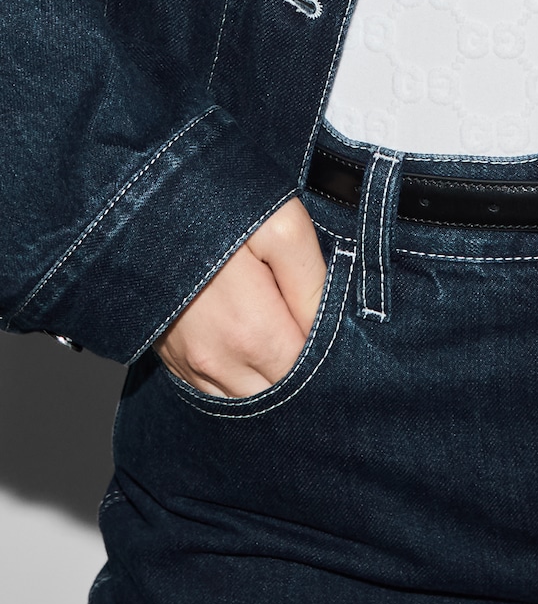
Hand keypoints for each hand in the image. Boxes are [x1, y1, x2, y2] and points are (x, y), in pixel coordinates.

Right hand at [156, 198, 326, 397]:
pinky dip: (239, 380)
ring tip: (282, 337)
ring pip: (247, 400)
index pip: (312, 374)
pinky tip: (251, 349)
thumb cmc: (214, 208)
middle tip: (310, 330)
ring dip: (270, 380)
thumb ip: (314, 284)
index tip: (337, 329)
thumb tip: (332, 323)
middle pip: (281, 393)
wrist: (135, 203)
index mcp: (254, 335)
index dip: (331, 353)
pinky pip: (215, 392)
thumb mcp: (283, 229)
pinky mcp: (172, 360)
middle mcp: (220, 363)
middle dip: (304, 373)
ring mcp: (191, 366)